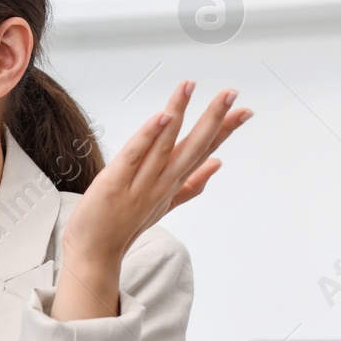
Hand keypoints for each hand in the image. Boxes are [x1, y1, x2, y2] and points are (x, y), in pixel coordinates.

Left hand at [52, 80, 251, 320]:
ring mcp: (140, 183)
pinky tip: (162, 117)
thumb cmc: (125, 226)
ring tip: (190, 87)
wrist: (95, 253)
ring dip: (178, 114)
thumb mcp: (166, 204)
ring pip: (164, 144)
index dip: (224, 130)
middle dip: (213, 118)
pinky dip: (148, 136)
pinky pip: (134, 155)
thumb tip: (217, 165)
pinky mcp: (115, 183)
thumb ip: (192, 184)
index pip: (204, 151)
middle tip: (231, 93)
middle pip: (192, 146)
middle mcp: (161, 182)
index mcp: (172, 183)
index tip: (244, 110)